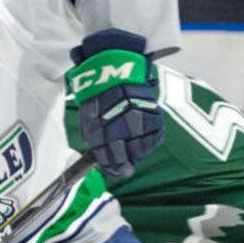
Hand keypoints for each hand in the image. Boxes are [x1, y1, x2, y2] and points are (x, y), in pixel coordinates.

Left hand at [65, 28, 162, 177]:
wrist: (115, 72)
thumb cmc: (98, 97)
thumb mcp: (88, 121)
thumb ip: (95, 142)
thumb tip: (102, 160)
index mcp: (104, 133)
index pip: (109, 160)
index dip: (111, 168)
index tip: (113, 170)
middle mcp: (123, 130)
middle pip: (127, 158)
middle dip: (124, 164)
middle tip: (124, 166)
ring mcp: (141, 124)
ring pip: (142, 150)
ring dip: (136, 152)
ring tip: (131, 147)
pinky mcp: (154, 117)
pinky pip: (154, 138)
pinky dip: (148, 141)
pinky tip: (142, 137)